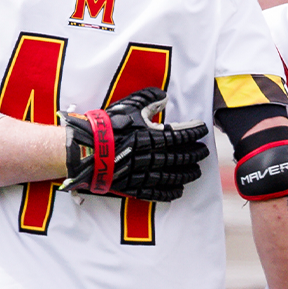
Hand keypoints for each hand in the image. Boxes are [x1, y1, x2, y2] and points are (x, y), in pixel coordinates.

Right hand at [62, 87, 209, 202]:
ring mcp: (141, 173)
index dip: (193, 132)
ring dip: (185, 174)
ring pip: (170, 175)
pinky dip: (168, 192)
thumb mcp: (127, 106)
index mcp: (150, 136)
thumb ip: (148, 99)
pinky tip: (178, 191)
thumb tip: (164, 96)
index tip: (202, 130)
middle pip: (178, 157)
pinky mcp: (132, 186)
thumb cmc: (106, 126)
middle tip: (204, 152)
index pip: (179, 135)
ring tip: (196, 172)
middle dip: (193, 154)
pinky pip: (154, 191)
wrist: (83, 148)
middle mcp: (149, 156)